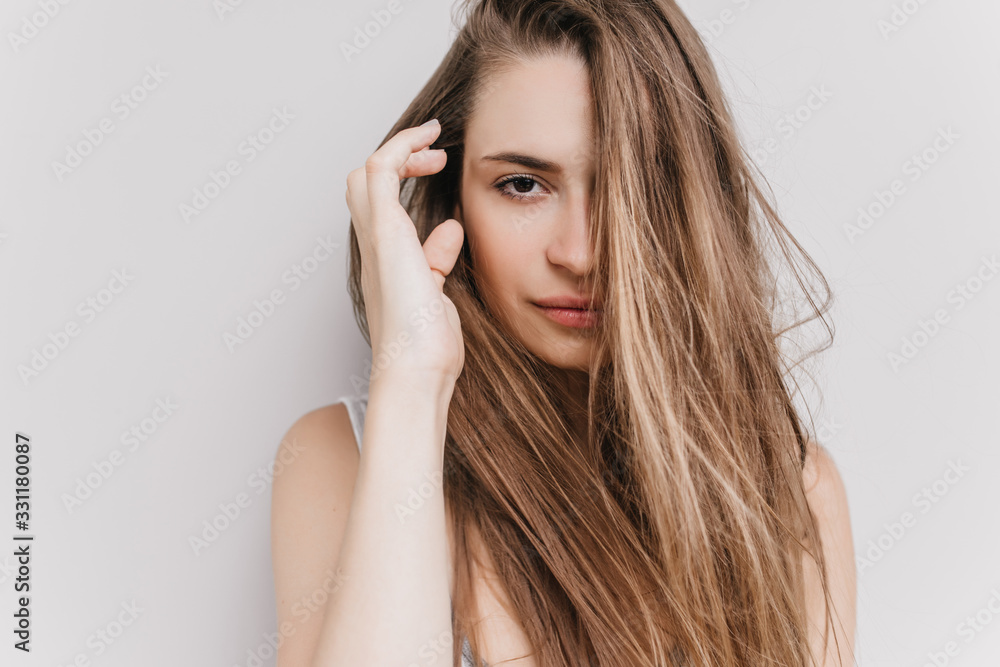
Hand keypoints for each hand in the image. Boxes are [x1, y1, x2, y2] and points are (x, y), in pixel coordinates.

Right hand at [346, 120, 465, 386]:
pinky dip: (402, 149)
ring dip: (399, 149)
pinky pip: (381, 171)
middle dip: (396, 159)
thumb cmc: (426, 345)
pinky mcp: (385, 232)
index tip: (434, 166)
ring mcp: (375, 238)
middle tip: (433, 154)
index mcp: (384, 262)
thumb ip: (437, 259)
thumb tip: (450, 229)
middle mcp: (373, 247)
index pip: (379, 206)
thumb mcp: (436, 293)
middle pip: (361, 184)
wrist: (415, 369)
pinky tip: (431, 147)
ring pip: (365, 173)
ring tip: (433, 143)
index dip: (402, 178)